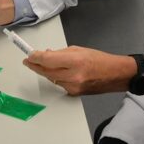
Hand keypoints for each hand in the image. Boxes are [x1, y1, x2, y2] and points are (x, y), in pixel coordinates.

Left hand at [23, 46, 137, 95]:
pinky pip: (59, 84)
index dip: (35, 57)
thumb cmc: (100, 59)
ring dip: (45, 71)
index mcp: (75, 61)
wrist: (115, 75)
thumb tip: (46, 54)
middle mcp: (73, 76)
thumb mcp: (79, 50)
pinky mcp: (73, 93)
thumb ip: (61, 53)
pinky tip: (57, 71)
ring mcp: (73, 86)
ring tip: (43, 63)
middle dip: (36, 65)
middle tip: (28, 60)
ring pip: (51, 78)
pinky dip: (56, 77)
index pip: (48, 60)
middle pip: (46, 71)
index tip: (29, 55)